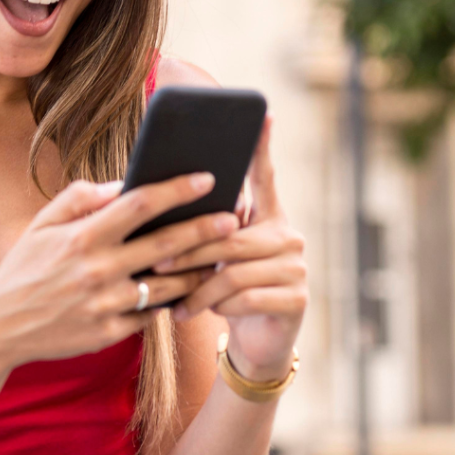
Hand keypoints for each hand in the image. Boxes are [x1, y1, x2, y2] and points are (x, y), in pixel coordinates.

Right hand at [0, 173, 238, 369]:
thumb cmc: (24, 267)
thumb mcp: (43, 224)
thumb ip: (82, 199)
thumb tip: (123, 185)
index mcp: (82, 237)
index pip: (140, 204)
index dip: (177, 189)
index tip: (206, 178)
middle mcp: (97, 270)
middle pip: (165, 245)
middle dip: (205, 229)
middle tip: (234, 217)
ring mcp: (105, 305)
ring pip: (168, 285)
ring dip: (199, 271)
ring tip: (222, 257)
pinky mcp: (108, 334)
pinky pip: (150, 315)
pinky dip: (172, 302)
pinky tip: (193, 291)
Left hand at [153, 116, 306, 381]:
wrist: (258, 342)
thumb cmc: (228, 291)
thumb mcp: (216, 259)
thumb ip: (205, 231)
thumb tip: (163, 205)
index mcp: (269, 217)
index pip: (265, 176)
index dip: (264, 145)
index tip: (265, 112)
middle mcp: (289, 236)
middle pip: (230, 236)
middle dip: (190, 250)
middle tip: (157, 261)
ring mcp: (297, 267)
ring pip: (233, 270)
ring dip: (197, 286)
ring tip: (171, 298)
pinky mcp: (296, 298)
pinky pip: (245, 297)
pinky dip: (214, 307)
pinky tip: (191, 314)